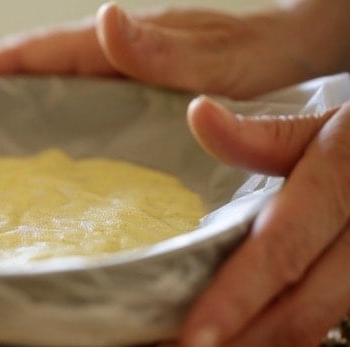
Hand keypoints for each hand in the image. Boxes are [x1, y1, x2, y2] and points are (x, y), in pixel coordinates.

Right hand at [0, 1, 349, 98]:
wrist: (295, 47)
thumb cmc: (260, 51)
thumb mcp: (216, 54)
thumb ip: (162, 46)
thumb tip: (102, 21)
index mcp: (117, 45)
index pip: (35, 51)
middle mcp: (111, 58)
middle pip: (31, 72)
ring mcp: (120, 79)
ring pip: (52, 93)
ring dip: (12, 112)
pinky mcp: (134, 99)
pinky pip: (80, 111)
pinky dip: (50, 126)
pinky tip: (44, 158)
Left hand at [177, 96, 349, 346]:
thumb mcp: (322, 129)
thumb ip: (260, 135)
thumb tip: (199, 115)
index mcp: (343, 183)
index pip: (280, 250)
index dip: (237, 297)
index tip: (194, 334)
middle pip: (301, 307)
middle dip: (239, 340)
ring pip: (316, 325)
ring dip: (257, 345)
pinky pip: (329, 322)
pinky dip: (285, 337)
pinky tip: (246, 338)